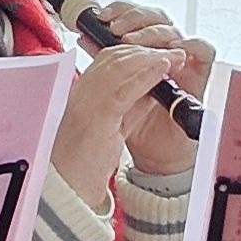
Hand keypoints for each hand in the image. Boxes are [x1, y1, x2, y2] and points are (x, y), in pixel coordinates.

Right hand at [50, 39, 184, 196]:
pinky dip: (146, 74)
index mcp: (81, 95)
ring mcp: (86, 103)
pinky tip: (163, 67)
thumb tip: (152, 88)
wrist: (66, 190)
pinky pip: (124, 88)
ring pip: (120, 67)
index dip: (135, 53)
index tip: (157, 54)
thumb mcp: (111, 129)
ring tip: (174, 57)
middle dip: (147, 51)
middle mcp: (80, 94)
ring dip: (151, 58)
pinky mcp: (96, 118)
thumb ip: (130, 107)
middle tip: (171, 52)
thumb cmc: (84, 165)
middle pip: (114, 58)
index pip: (107, 61)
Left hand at [90, 1, 213, 175]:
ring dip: (153, 32)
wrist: (153, 151)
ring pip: (174, 29)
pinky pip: (203, 50)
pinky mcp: (201, 74)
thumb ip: (106, 64)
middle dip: (133, 17)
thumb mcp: (115, 89)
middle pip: (155, 17)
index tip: (100, 16)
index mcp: (144, 49)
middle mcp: (164, 50)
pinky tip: (170, 53)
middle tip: (115, 28)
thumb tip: (85, 37)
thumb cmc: (136, 121)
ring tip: (134, 41)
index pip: (136, 16)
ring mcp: (183, 60)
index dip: (120, 11)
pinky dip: (189, 46)